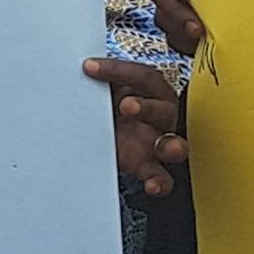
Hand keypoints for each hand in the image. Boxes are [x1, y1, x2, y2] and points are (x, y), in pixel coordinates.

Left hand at [88, 55, 188, 196]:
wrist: (103, 135)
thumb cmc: (108, 106)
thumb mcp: (104, 92)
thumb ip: (96, 83)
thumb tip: (77, 67)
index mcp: (150, 90)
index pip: (142, 77)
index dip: (118, 70)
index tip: (89, 67)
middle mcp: (160, 115)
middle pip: (163, 109)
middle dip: (147, 107)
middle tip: (126, 106)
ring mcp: (158, 143)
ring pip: (176, 144)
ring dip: (171, 145)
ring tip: (162, 147)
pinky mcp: (151, 167)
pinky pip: (164, 178)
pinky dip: (160, 183)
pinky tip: (152, 186)